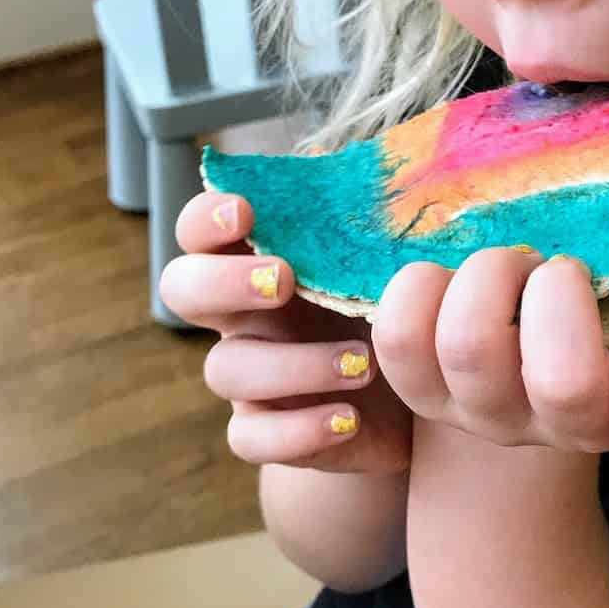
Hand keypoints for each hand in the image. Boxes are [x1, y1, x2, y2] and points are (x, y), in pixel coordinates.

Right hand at [159, 192, 412, 472]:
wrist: (426, 396)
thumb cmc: (401, 309)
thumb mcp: (394, 264)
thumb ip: (379, 224)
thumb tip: (399, 168)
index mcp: (265, 261)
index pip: (201, 229)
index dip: (205, 216)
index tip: (244, 211)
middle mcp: (244, 315)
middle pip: (182, 290)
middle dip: (223, 281)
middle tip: (283, 280)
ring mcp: (250, 378)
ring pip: (226, 368)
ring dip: (292, 364)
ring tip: (363, 364)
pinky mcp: (271, 432)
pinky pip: (251, 439)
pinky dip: (297, 431)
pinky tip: (349, 420)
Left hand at [371, 239, 608, 480]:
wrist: (515, 290)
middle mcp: (562, 423)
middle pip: (565, 389)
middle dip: (562, 301)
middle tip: (560, 266)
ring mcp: (484, 412)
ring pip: (473, 357)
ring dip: (491, 281)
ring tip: (506, 259)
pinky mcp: (418, 388)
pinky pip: (401, 341)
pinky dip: (419, 288)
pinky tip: (444, 272)